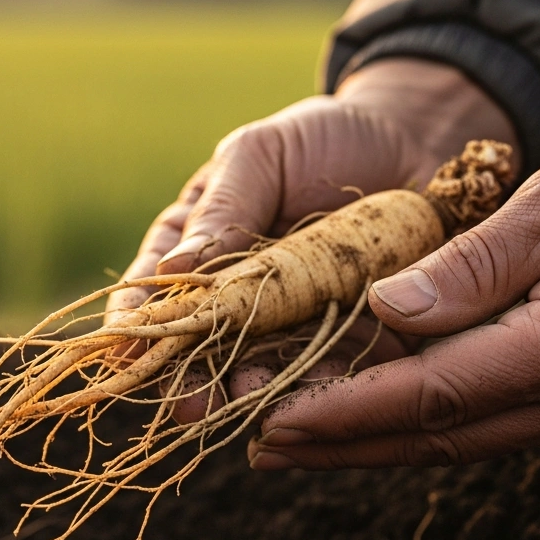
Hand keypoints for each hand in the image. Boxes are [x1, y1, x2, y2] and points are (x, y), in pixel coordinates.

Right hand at [107, 58, 516, 419]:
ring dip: (252, 390)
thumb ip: (224, 207)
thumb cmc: (324, 138)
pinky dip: (320, 387)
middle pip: (207, 342)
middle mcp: (245, 292)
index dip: (138, 320)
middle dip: (191, 375)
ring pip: (266, 366)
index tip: (121, 350)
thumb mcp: (262, 154)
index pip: (159, 286)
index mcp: (204, 243)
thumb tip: (173, 268)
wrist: (418, 139)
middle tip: (183, 401)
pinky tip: (311, 400)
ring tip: (244, 401)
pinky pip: (334, 369)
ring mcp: (298, 319)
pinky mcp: (355, 335)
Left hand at [247, 87, 539, 469]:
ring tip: (302, 443)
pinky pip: (497, 423)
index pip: (437, 390)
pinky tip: (385, 417)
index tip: (276, 418)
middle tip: (261, 447)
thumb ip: (475, 262)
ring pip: (466, 439)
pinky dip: (431, 424)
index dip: (349, 408)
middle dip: (346, 443)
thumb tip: (385, 313)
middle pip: (442, 436)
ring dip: (381, 442)